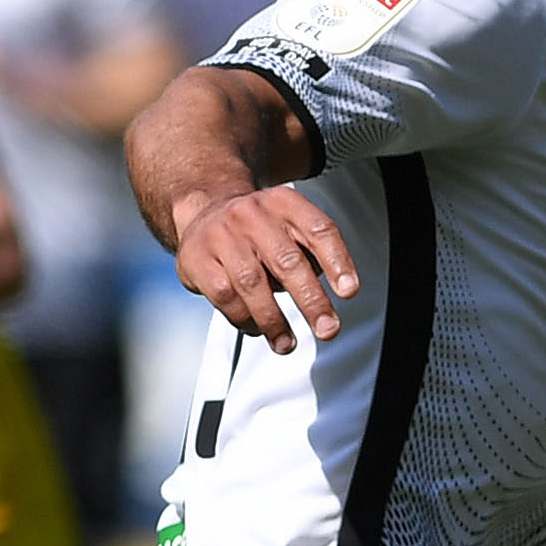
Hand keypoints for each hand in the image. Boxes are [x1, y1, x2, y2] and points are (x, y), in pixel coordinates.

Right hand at [171, 181, 357, 352]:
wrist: (204, 209)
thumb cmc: (256, 227)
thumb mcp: (289, 226)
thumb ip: (311, 253)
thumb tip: (333, 292)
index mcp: (284, 203)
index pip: (318, 229)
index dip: (337, 262)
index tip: (348, 291)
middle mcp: (253, 214)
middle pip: (287, 260)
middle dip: (311, 301)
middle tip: (327, 328)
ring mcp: (222, 235)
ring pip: (252, 283)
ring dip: (274, 321)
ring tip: (287, 343)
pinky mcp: (196, 257)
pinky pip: (225, 296)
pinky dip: (244, 318)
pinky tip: (256, 328)